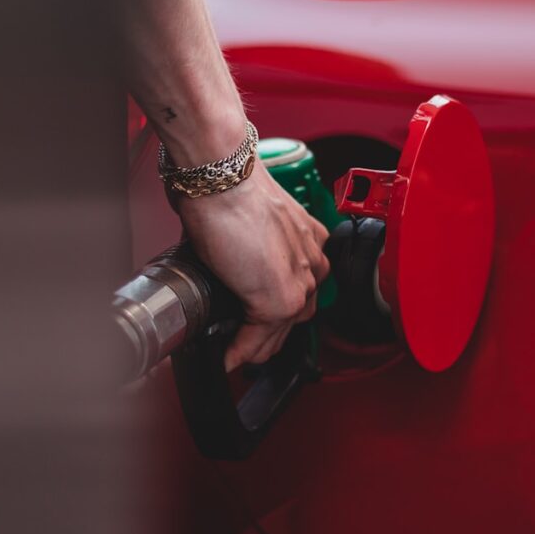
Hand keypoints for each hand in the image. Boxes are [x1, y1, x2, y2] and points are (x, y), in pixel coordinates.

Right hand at [177, 159, 329, 371]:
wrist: (223, 178)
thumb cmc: (229, 186)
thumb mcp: (253, 219)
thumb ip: (254, 243)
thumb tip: (231, 258)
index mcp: (310, 240)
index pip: (300, 288)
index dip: (277, 309)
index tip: (259, 319)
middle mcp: (312, 262)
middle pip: (295, 315)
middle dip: (268, 332)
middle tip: (242, 340)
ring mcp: (300, 283)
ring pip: (281, 331)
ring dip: (256, 345)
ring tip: (235, 351)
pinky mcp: (278, 300)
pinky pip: (259, 338)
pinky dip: (239, 350)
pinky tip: (227, 355)